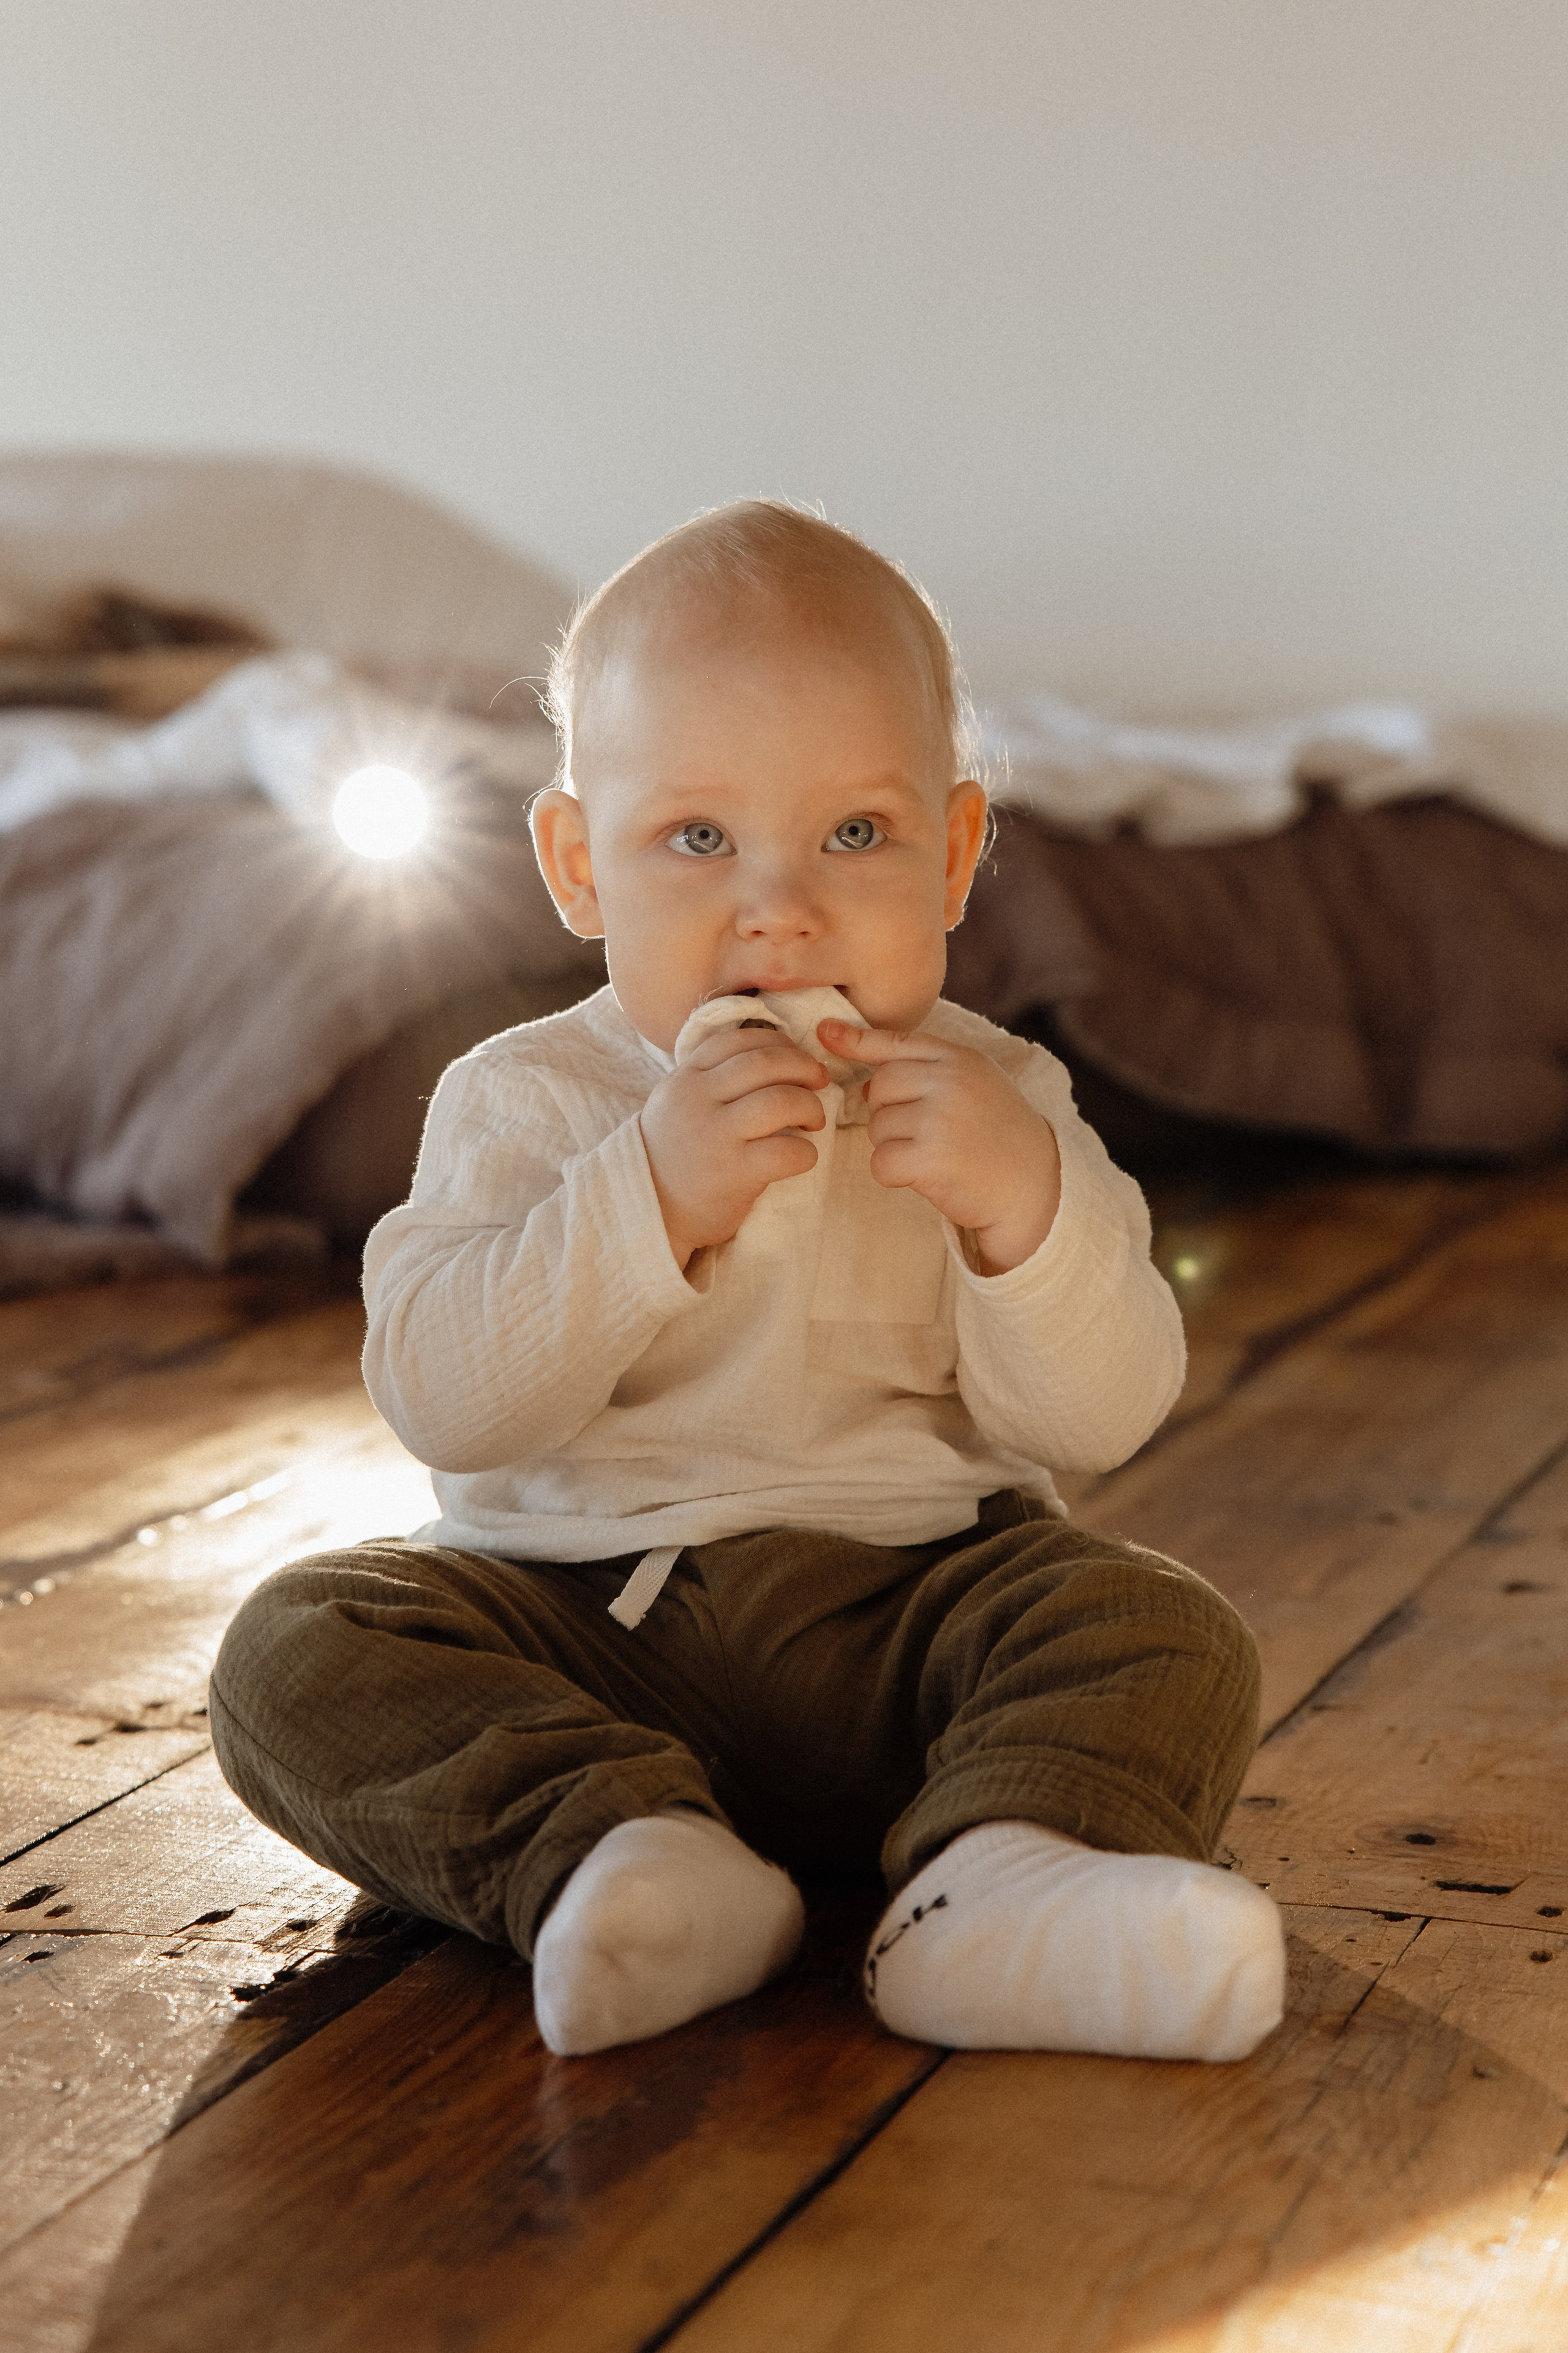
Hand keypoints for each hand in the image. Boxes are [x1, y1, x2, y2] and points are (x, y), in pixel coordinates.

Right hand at [640, 1028, 829, 1269]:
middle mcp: (697, 1100)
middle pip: (765, 1063)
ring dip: (810, 1106)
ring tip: (814, 1120)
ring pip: (780, 1101)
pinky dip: (807, 1152)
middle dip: (804, 1067)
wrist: (651, 1209)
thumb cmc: (676, 1155)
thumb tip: (777, 1056)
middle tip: (819, 1082)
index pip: (738, 1041)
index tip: (796, 1058)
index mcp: (686, 1078)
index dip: (779, 1043)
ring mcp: (715, 1136)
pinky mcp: (733, 1173)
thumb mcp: (678, 1103)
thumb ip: (712, 1077)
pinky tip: (803, 1156)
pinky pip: (786, 1151)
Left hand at [818, 1020, 1061, 1274]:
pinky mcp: (931, 1159)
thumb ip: (928, 1072)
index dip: (857, 1039)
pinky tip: (923, 1174)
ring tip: (931, 1152)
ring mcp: (940, 1119)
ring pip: (877, 1126)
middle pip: (880, 1087)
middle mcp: (950, 1082)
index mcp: (960, 1058)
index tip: (824, 1032)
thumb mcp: (974, 1083)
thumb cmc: (998, 1132)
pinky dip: (893, 1173)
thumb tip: (865, 1084)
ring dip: (893, 1145)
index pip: (898, 1042)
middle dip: (887, 1111)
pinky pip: (881, 1161)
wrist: (1032, 1183)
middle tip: (920, 1131)